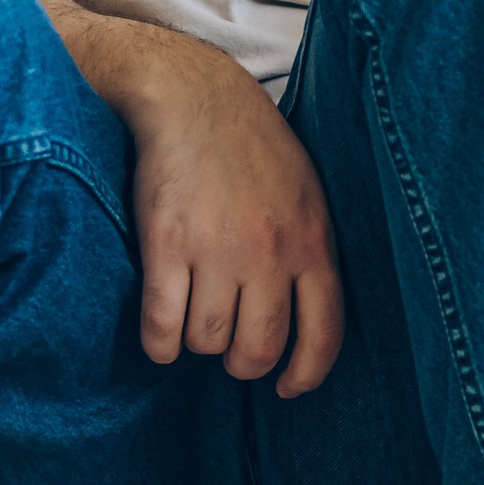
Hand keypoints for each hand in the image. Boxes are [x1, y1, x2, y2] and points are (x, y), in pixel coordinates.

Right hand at [123, 40, 344, 394]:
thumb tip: (307, 318)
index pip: (324, 334)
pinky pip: (163, 326)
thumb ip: (310, 252)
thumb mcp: (307, 193)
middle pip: (258, 349)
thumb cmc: (252, 146)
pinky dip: (159, 343)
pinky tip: (160, 333)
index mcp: (313, 241)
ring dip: (197, 343)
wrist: (192, 96)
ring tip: (192, 318)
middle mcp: (269, 253)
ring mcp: (216, 250)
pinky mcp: (166, 245)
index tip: (286, 388)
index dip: (305, 374)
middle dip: (241, 364)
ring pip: (207, 341)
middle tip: (228, 349)